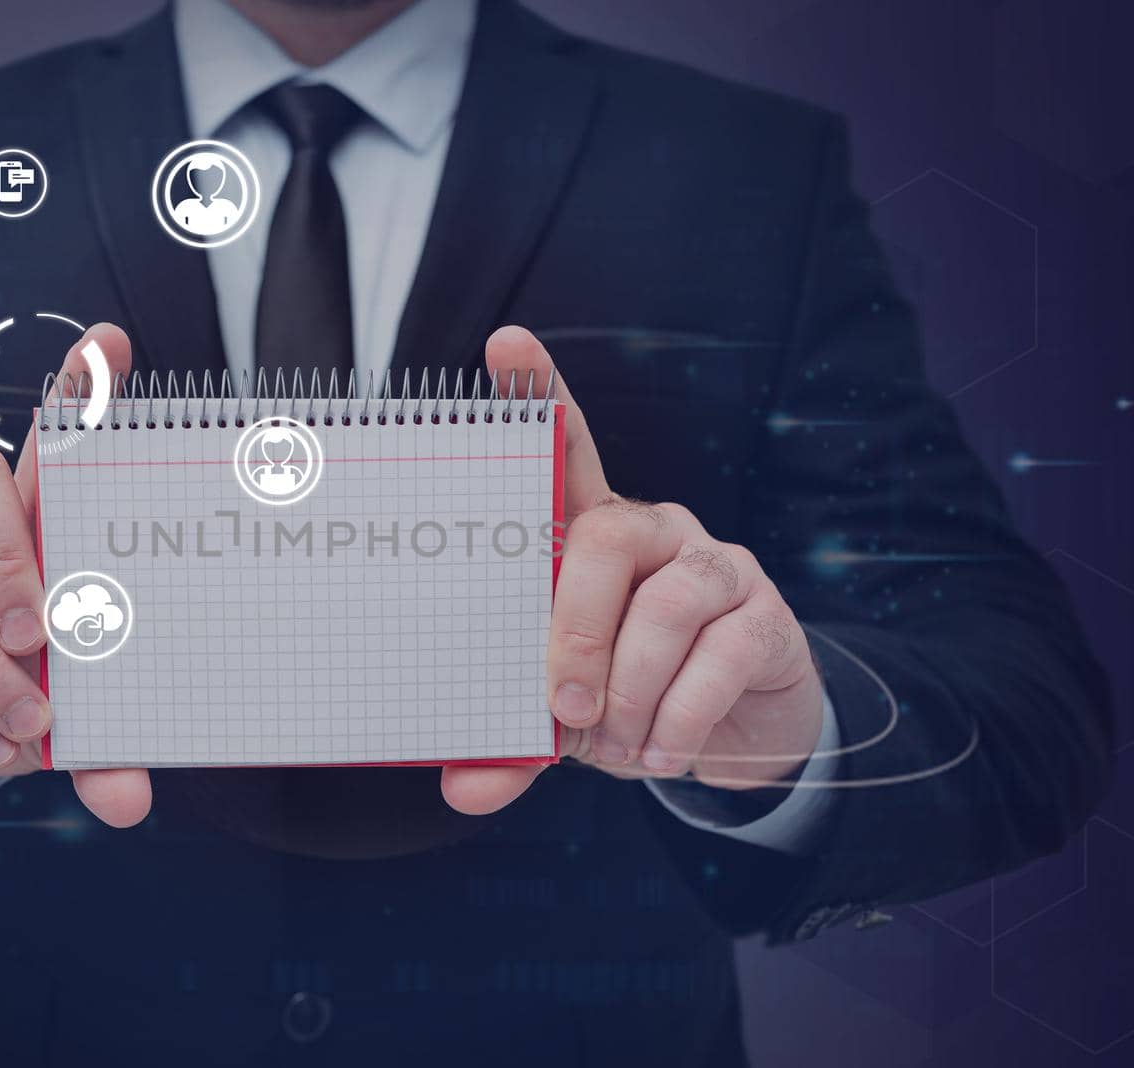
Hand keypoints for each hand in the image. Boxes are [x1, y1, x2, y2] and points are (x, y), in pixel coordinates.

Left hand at [441, 327, 824, 815]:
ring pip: (667, 602)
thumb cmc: (625, 698)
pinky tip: (663, 752)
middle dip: (575, 630)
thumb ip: (514, 745)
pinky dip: (680, 715)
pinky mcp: (765, 615)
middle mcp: (653, 532)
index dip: (539, 392)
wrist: (728, 734)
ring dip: (632, 687)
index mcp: (589, 538)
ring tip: (617, 744)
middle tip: (562, 708)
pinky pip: (722, 654)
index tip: (504, 342)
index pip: (565, 447)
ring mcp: (714, 565)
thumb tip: (462, 790)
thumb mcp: (562, 719)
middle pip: (607, 536)